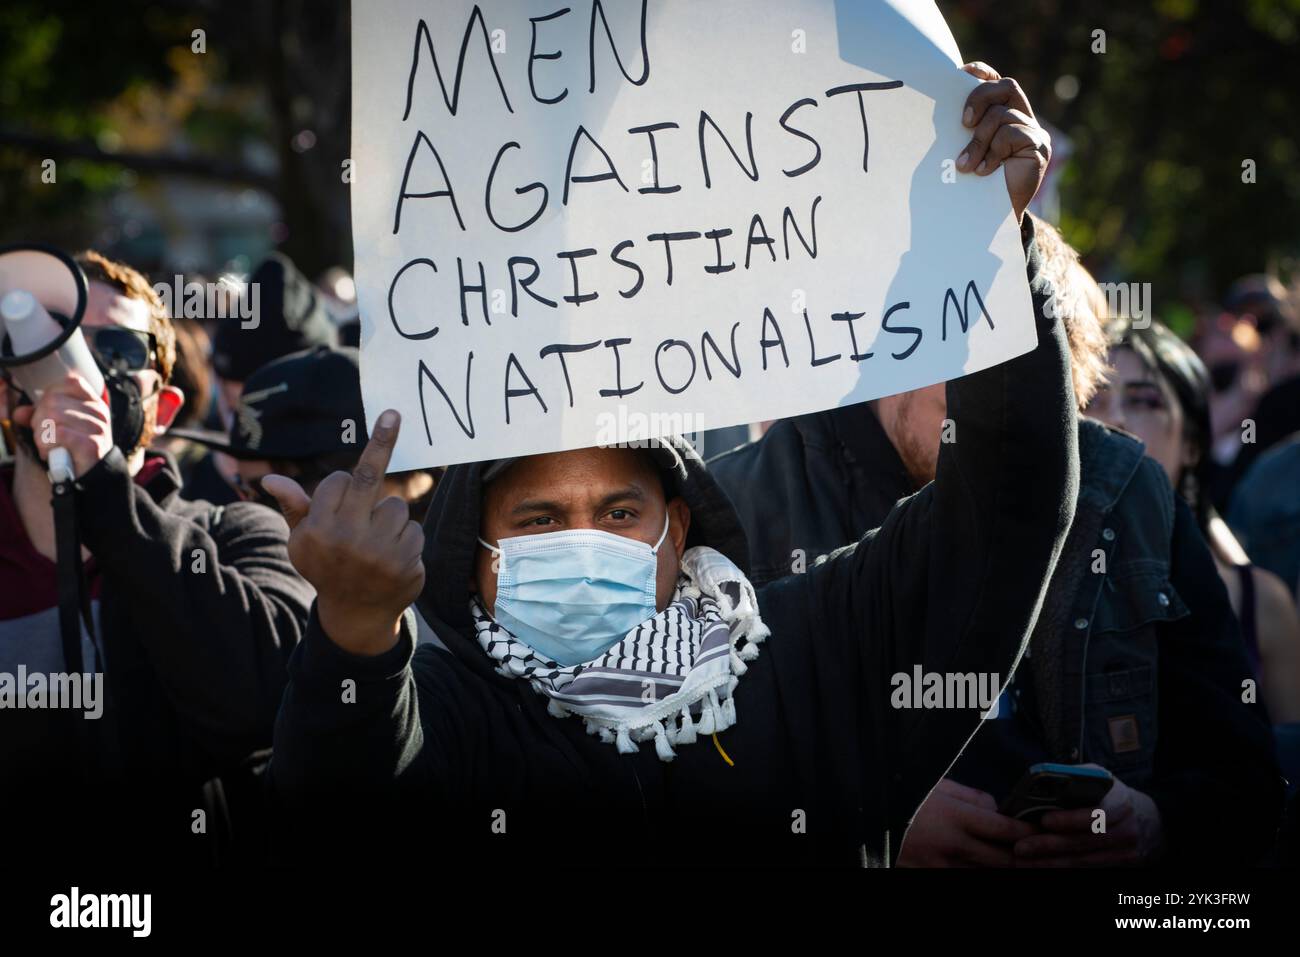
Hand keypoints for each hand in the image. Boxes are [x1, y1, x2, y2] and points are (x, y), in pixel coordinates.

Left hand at [10, 371, 113, 477]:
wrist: (92, 479)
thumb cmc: (74, 452)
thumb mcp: (59, 429)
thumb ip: (38, 417)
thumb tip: (19, 413)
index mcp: (94, 404)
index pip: (70, 383)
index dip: (50, 395)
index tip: (48, 413)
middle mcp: (99, 413)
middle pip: (52, 401)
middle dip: (39, 420)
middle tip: (46, 436)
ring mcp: (97, 428)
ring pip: (51, 416)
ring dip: (41, 435)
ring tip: (49, 446)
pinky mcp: (90, 444)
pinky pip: (57, 433)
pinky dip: (46, 446)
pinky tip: (52, 453)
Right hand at [262, 409, 424, 656]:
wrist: (356, 614)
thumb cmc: (327, 567)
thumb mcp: (303, 541)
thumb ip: (294, 506)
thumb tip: (270, 478)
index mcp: (317, 530)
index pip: (338, 481)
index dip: (342, 486)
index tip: (344, 490)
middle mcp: (345, 539)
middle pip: (369, 479)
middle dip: (383, 441)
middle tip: (393, 412)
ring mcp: (377, 552)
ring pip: (396, 506)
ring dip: (390, 517)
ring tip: (378, 543)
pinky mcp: (405, 562)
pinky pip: (414, 528)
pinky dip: (407, 538)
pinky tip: (394, 558)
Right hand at [898, 778, 1037, 866]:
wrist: (863, 815)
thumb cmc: (899, 795)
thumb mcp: (934, 784)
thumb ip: (968, 796)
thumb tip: (995, 807)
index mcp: (955, 817)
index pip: (1004, 829)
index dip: (1027, 831)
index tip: (1041, 828)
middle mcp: (953, 846)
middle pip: (1002, 859)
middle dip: (1023, 856)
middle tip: (1038, 850)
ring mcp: (941, 866)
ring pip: (985, 873)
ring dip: (1001, 866)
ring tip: (1014, 859)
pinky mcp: (930, 876)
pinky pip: (963, 877)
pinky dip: (976, 872)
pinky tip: (981, 864)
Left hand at [956, 62, 1050, 222]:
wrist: (986, 220)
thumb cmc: (969, 184)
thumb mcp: (960, 150)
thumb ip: (961, 128)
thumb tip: (938, 103)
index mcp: (1002, 113)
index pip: (995, 81)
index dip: (980, 74)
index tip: (959, 76)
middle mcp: (1021, 118)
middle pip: (1005, 87)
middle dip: (979, 99)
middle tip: (963, 123)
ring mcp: (1033, 133)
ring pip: (1003, 116)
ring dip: (979, 140)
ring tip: (966, 165)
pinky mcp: (1039, 149)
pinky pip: (1013, 135)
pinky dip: (993, 152)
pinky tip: (984, 172)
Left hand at [1013, 767, 1163, 865]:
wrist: (1151, 820)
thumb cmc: (1112, 794)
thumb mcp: (1100, 778)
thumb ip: (1075, 778)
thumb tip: (1040, 782)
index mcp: (1120, 802)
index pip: (1095, 813)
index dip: (1069, 819)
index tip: (1044, 820)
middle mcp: (1126, 829)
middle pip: (1083, 841)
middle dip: (1049, 845)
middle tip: (1021, 848)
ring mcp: (1125, 851)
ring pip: (1083, 859)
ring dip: (1050, 862)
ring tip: (1023, 862)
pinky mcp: (1120, 865)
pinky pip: (1087, 868)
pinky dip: (1063, 867)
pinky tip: (1041, 867)